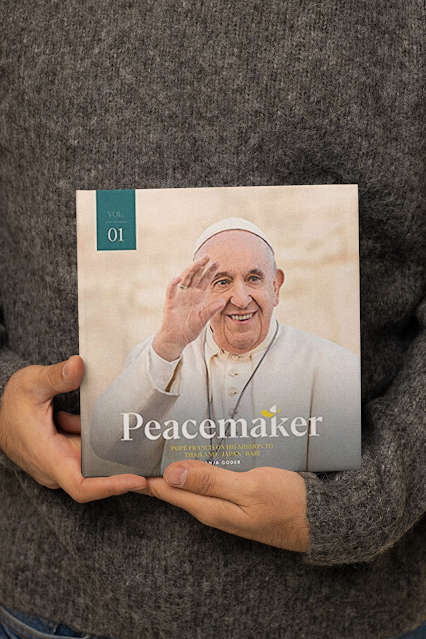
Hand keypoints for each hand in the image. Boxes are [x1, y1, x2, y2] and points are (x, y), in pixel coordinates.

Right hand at [0, 356, 146, 501]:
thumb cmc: (12, 401)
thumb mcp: (32, 383)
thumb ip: (55, 376)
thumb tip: (78, 365)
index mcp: (49, 457)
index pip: (82, 485)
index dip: (110, 487)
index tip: (137, 480)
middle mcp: (56, 467)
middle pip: (96, 479)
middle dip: (125, 472)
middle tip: (157, 463)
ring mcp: (61, 463)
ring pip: (94, 465)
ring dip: (116, 453)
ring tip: (146, 440)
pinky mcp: (65, 455)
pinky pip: (90, 454)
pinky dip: (103, 441)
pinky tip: (117, 425)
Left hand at [139, 461, 309, 550]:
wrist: (318, 520)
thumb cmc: (286, 503)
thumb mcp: (248, 488)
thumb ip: (210, 481)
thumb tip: (171, 473)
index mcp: (209, 508)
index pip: (165, 490)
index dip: (144, 474)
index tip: (126, 455)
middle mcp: (212, 509)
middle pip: (174, 488)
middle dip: (154, 468)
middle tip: (136, 443)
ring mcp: (224, 505)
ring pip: (190, 484)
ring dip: (174, 467)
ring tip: (156, 445)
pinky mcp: (236, 498)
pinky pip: (207, 482)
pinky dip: (196, 468)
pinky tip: (195, 455)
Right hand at [153, 255, 225, 360]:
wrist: (177, 339)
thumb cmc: (189, 329)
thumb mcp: (203, 320)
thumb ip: (211, 310)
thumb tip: (223, 301)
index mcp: (198, 296)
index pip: (205, 280)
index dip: (210, 271)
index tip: (218, 262)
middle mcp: (189, 293)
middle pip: (195, 276)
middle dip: (201, 266)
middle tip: (208, 256)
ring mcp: (179, 296)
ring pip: (184, 279)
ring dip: (190, 270)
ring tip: (197, 262)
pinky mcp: (170, 302)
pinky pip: (171, 290)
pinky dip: (173, 284)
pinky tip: (178, 278)